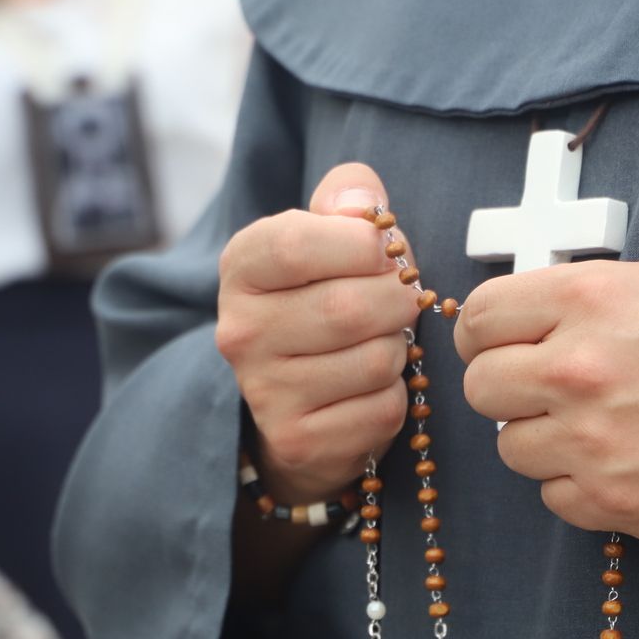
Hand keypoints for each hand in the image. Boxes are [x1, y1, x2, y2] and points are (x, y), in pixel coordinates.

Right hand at [216, 163, 420, 504]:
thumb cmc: (322, 296)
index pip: (298, 244)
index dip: (363, 245)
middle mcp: (240, 331)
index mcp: (242, 266)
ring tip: (379, 344)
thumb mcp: (326, 235)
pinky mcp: (297, 440)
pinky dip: (396, 396)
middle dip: (397, 300)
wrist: (295, 396)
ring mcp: (264, 391)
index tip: (384, 253)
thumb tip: (362, 204)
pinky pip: (382, 409)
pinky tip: (370, 388)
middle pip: (349, 307)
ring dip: (398, 349)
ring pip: (375, 360)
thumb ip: (347, 198)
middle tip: (398, 301)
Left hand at [455, 260, 638, 539]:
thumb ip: (575, 298)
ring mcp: (590, 440)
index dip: (484, 335)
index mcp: (588, 300)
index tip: (498, 346)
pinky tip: (620, 463)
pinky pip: (551, 495)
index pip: (478, 318)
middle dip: (507, 390)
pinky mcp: (608, 499)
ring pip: (510, 448)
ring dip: (543, 441)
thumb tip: (513, 322)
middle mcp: (578, 368)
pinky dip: (577, 484)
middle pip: (480, 387)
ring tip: (597, 428)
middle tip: (546, 392)